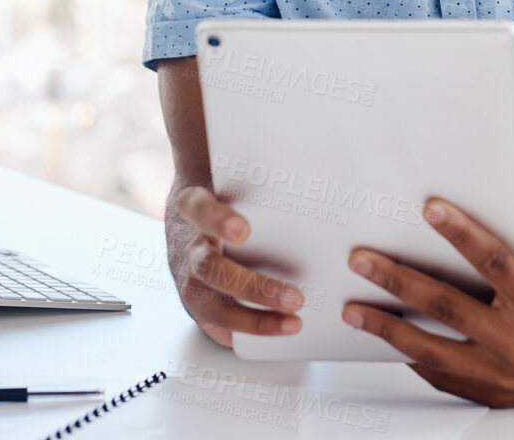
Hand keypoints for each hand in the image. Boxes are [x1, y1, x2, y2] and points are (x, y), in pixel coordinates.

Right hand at [166, 184, 305, 346]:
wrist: (201, 230)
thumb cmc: (233, 210)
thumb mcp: (240, 191)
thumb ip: (263, 185)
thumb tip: (320, 187)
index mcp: (197, 210)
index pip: (199, 209)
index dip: (217, 220)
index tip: (244, 230)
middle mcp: (193, 248)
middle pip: (211, 267)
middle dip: (254, 287)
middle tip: (295, 296)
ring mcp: (193, 281)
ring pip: (215, 305)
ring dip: (256, 319)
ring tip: (294, 319)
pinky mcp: (202, 307)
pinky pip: (223, 325)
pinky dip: (254, 329)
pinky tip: (284, 328)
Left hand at [341, 200, 513, 406]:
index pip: (493, 262)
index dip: (461, 233)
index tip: (429, 209)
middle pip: (447, 305)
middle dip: (398, 280)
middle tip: (362, 260)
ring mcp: (504, 374)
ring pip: (433, 350)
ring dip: (389, 328)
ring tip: (355, 310)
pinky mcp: (498, 396)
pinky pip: (446, 379)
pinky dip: (416, 360)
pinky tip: (392, 342)